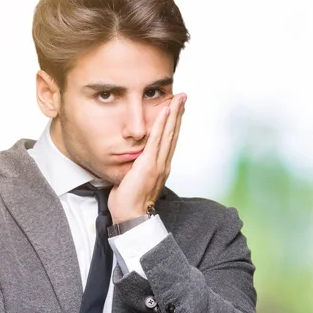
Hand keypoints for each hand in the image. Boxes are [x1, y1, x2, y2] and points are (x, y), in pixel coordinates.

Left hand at [108, 93, 186, 222]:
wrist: (131, 217)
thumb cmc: (129, 203)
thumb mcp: (133, 181)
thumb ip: (135, 170)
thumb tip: (130, 163)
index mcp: (160, 167)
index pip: (169, 141)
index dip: (174, 123)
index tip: (177, 109)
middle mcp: (163, 163)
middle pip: (173, 133)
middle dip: (178, 113)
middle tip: (183, 96)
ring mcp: (158, 163)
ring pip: (169, 133)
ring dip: (174, 114)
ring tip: (178, 97)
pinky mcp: (149, 164)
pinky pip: (157, 140)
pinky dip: (162, 124)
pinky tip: (165, 111)